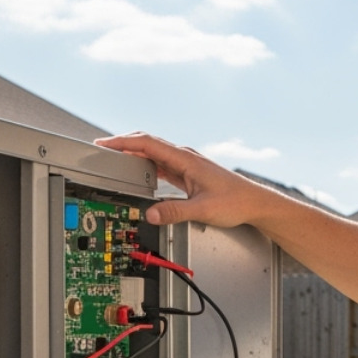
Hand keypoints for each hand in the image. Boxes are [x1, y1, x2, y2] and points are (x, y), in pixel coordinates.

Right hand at [93, 132, 281, 229]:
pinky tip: (140, 172)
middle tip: (102, 150)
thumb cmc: (236, 202)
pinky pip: (161, 164)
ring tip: (115, 159)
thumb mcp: (202, 209)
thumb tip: (152, 214)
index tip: (104, 144)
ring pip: (154, 153)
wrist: (255, 203)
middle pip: (147, 144)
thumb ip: (175, 212)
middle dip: (123, 145)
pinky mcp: (189, 173)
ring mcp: (186, 164)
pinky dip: (146, 164)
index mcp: (185, 159)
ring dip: (134, 154)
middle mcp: (185, 158)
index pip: (147, 143)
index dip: (123, 142)